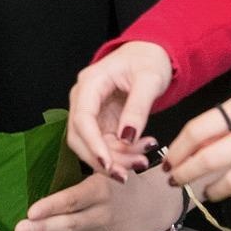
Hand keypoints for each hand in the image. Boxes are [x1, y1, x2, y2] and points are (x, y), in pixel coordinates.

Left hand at [14, 169, 183, 230]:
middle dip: (42, 228)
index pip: (73, 200)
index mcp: (102, 190)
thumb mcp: (111, 165)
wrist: (153, 206)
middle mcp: (103, 215)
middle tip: (19, 229)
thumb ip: (92, 158)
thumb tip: (79, 140)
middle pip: (69, 224)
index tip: (31, 211)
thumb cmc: (123, 181)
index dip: (51, 206)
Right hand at [66, 41, 171, 180]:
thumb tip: (127, 138)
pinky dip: (122, 154)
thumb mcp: (149, 80)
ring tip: (143, 161)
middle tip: (126, 174)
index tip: (107, 164)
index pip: (82, 118)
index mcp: (91, 83)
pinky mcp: (101, 123)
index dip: (92, 144)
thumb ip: (137, 108)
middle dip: (102, 159)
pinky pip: (105, 145)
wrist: (150, 56)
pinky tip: (141, 152)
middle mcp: (84, 98)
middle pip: (79, 137)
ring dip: (115, 160)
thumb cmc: (149, 60)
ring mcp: (91, 112)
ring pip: (92, 146)